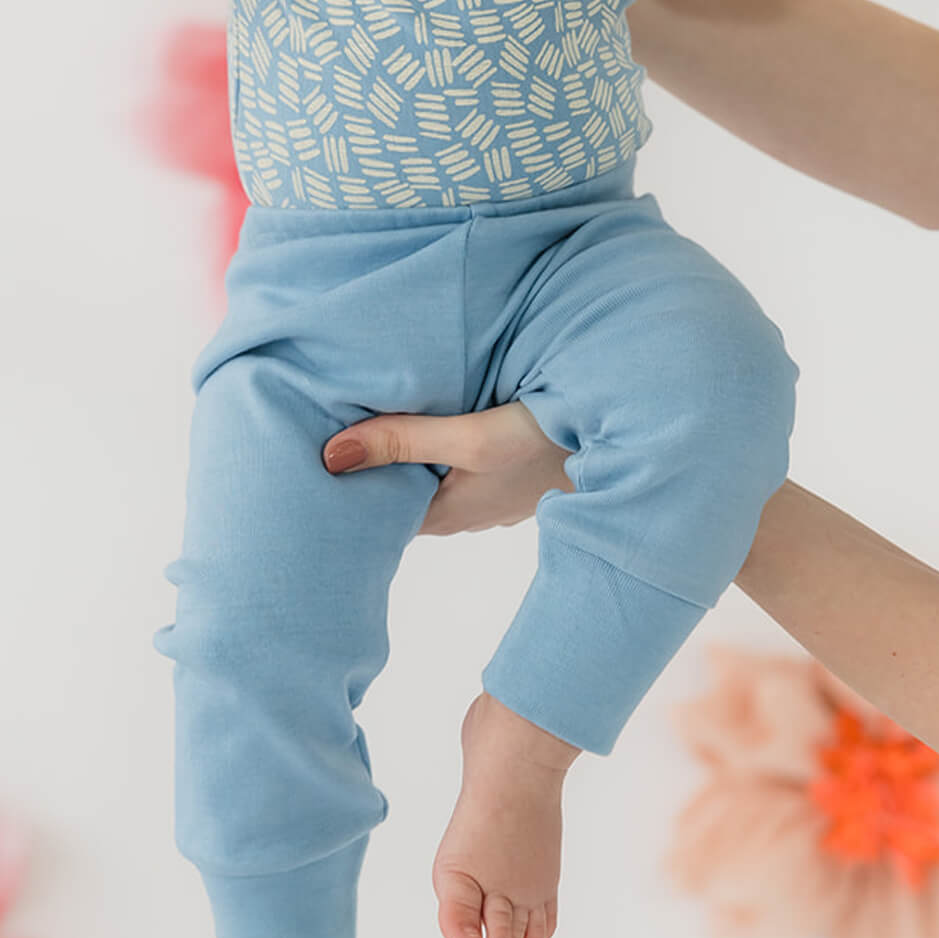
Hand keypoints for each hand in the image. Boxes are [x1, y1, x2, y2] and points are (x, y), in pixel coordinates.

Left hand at [322, 402, 572, 536]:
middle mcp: (468, 513)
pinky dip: (440, 448)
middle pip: (404, 495)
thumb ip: (402, 440)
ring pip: (433, 478)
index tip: (314, 469)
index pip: (380, 516)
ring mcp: (493, 496)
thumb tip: (328, 456)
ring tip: (373, 424)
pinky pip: (460, 465)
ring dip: (410, 457)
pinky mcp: (512, 473)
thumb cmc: (549, 441)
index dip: (349, 494)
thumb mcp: (470, 437)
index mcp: (448, 515)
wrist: (624, 435)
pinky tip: (433, 421)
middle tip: (332, 437)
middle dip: (375, 472)